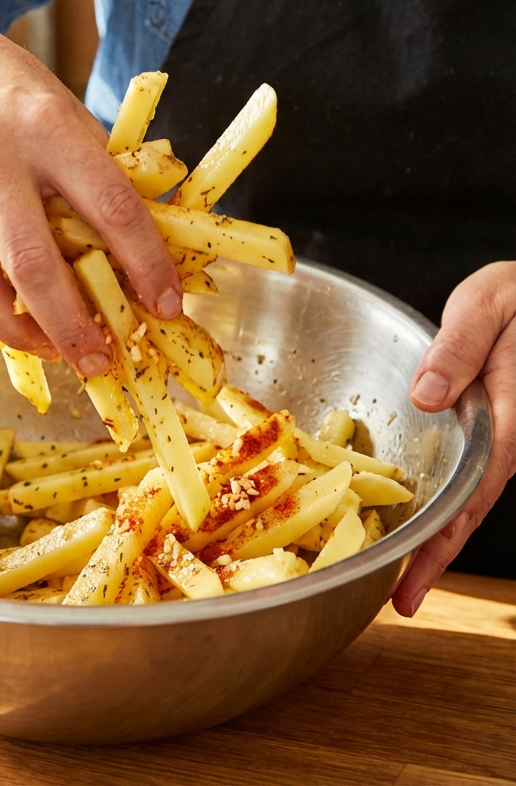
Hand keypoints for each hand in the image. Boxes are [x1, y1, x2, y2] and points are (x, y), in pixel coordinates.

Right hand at [0, 0, 181, 375]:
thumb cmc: (6, 89)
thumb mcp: (65, 110)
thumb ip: (102, 171)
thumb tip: (152, 244)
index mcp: (47, 125)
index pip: (109, 207)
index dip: (143, 264)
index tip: (165, 306)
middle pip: (33, 263)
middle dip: (73, 325)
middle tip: (100, 358)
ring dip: (21, 332)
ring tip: (53, 348)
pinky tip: (10, 312)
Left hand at [392, 261, 515, 616]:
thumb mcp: (486, 305)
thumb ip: (459, 345)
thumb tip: (427, 395)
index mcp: (509, 414)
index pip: (474, 487)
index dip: (445, 537)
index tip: (419, 578)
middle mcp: (505, 436)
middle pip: (469, 507)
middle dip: (437, 555)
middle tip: (403, 602)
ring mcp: (496, 436)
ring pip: (464, 496)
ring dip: (436, 534)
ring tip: (401, 577)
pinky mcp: (484, 429)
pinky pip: (459, 473)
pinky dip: (437, 500)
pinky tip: (410, 515)